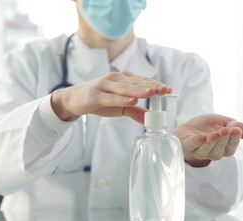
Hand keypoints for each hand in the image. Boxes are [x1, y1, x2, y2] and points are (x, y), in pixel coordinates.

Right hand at [51, 71, 171, 122]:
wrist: (73, 99)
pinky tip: (132, 101)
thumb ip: (134, 111)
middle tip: (165, 90)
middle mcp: (115, 79)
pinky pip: (111, 98)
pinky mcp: (95, 95)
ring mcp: (104, 86)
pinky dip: (122, 99)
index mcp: (122, 79)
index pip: (142, 81)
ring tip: (153, 93)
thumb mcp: (118, 106)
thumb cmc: (98, 100)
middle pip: (136, 83)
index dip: (156, 85)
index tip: (169, 90)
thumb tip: (149, 119)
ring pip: (125, 88)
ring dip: (140, 90)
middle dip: (152, 87)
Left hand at [172, 114, 242, 166]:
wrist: (189, 126)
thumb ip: (236, 126)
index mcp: (223, 148)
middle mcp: (212, 153)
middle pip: (220, 149)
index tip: (237, 130)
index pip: (231, 147)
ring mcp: (199, 151)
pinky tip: (200, 137)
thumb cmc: (208, 126)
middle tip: (226, 130)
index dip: (234, 139)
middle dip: (223, 139)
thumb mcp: (224, 123)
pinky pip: (192, 146)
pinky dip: (196, 142)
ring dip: (211, 142)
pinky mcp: (187, 146)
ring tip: (214, 133)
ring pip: (206, 150)